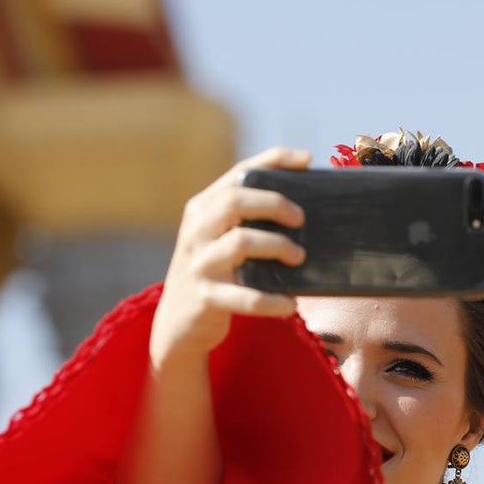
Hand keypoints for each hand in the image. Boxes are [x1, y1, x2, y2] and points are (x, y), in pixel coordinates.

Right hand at [150, 147, 310, 367]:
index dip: (272, 161)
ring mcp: (199, 264)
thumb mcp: (218, 239)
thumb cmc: (214, 273)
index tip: (306, 159)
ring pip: (240, 243)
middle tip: (301, 218)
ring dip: (277, 246)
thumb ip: (247, 218)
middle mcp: (197, 231)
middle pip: (235, 202)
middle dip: (274, 204)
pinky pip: (246, 298)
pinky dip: (273, 300)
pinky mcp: (207, 298)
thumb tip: (301, 202)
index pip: (238, 174)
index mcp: (202, 210)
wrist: (177, 324)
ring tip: (299, 258)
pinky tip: (290, 303)